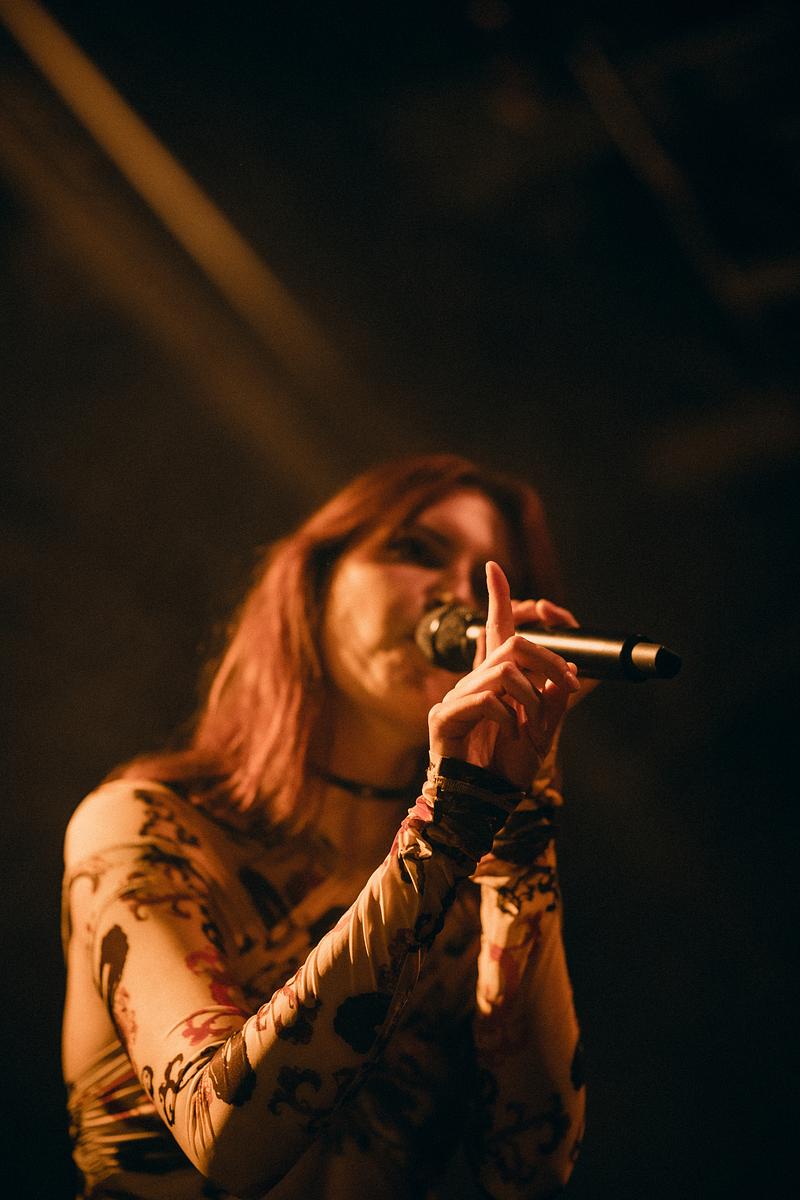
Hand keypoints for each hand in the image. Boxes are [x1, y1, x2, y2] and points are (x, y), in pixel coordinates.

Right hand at [427, 562, 579, 787]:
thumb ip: (553, 703)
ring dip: (530, 695)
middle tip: (567, 685)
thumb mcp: (543, 732)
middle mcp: (474, 682)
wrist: (483, 803)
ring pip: (502, 671)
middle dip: (548, 659)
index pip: (496, 630)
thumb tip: (565, 678)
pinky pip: (484, 700)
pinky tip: (511, 731)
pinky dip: (507, 714)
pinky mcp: (444, 718)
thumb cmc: (506, 766)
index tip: (493, 567)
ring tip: (532, 723)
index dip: (498, 597)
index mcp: (495, 680)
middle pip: (513, 644)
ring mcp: (456, 698)